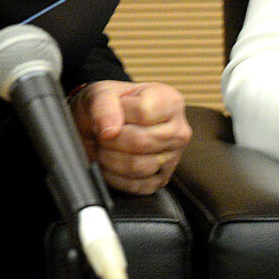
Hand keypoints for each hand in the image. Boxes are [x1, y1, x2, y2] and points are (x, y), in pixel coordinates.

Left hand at [71, 80, 190, 194]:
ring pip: (138, 166)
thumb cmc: (108, 106)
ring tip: (104, 146)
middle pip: (141, 141)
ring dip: (109, 158)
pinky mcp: (161, 180)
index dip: (118, 113)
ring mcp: (173, 158)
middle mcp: (178, 131)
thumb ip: (104, 105)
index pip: (144, 112)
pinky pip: (136, 186)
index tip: (110, 112)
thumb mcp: (100, 92)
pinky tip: (109, 161)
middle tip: (101, 133)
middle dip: (110, 139)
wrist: (102, 124)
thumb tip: (110, 130)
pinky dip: (114, 176)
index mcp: (170, 101)